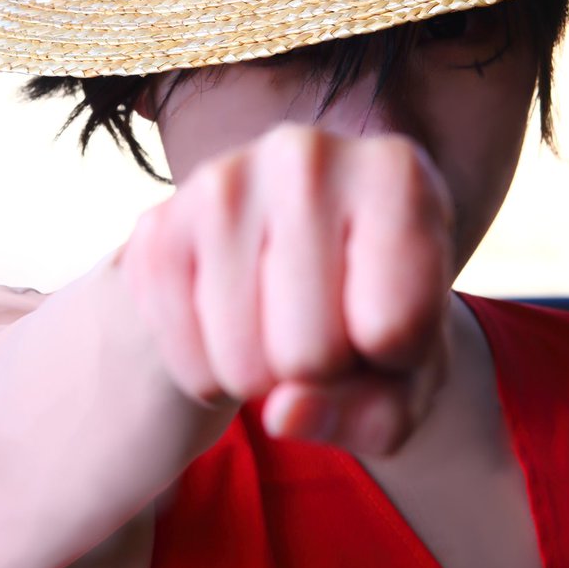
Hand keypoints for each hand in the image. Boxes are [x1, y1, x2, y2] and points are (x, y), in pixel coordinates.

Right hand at [119, 124, 453, 455]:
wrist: (291, 260)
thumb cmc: (376, 312)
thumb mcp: (411, 368)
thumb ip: (379, 410)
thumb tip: (284, 414)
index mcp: (397, 171)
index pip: (395, 328)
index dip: (396, 358)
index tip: (391, 316)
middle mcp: (308, 154)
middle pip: (314, 353)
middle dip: (324, 373)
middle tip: (329, 323)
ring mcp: (221, 181)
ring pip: (245, 365)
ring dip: (265, 381)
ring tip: (283, 323)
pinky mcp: (156, 226)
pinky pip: (185, 359)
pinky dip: (211, 376)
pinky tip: (236, 327)